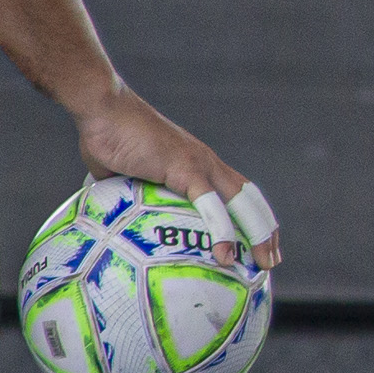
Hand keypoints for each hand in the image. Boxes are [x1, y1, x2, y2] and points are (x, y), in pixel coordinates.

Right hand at [74, 83, 280, 270]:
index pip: (237, 193)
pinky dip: (222, 232)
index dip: (251, 218)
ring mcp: (200, 164)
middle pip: (249, 199)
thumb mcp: (123, 177)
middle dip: (265, 230)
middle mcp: (207, 163)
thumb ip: (128, 198)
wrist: (102, 109)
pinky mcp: (186, 168)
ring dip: (257, 234)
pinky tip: (226, 256)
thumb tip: (114, 224)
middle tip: (270, 261)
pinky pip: (210, 206)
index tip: (257, 246)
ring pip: (241, 203)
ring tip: (263, 263)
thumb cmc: (107, 139)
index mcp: (197, 164)